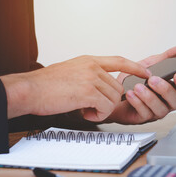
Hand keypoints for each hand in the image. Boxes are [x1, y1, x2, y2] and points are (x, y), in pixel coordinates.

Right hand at [0, 55, 150, 121]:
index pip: (119, 61)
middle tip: (92, 107)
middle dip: (108, 102)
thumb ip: (89, 75)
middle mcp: (92, 67)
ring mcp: (91, 78)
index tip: (146, 73)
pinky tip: (85, 113)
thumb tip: (101, 86)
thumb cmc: (46, 85)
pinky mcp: (88, 92)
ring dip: (102, 110)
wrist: (29, 90)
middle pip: (117, 88)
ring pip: (113, 99)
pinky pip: (106, 108)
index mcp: (89, 61)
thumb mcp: (71, 71)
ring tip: (86, 110)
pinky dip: (98, 115)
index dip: (135, 67)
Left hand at [106, 44, 175, 123]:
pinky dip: (138, 103)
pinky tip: (131, 94)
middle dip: (166, 90)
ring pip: (161, 110)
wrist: (112, 92)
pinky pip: (145, 114)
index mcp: (169, 89)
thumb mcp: (150, 64)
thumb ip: (167, 57)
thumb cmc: (132, 82)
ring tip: (138, 87)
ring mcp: (155, 111)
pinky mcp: (143, 118)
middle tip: (153, 80)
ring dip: (150, 97)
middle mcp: (165, 102)